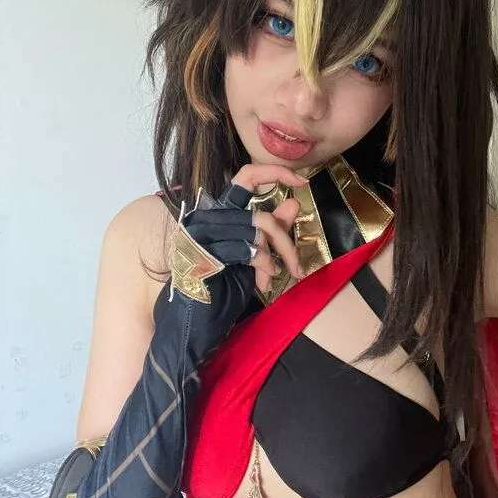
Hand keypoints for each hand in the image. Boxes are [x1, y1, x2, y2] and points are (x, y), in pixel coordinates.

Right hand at [155, 164, 307, 361]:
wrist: (195, 325)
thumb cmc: (220, 291)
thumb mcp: (253, 258)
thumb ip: (270, 231)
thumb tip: (291, 204)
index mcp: (216, 214)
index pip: (245, 178)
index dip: (274, 172)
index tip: (302, 180)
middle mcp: (205, 218)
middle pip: (259, 214)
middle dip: (285, 241)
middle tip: (296, 265)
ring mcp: (199, 235)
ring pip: (257, 230)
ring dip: (276, 256)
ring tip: (276, 276)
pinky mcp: (202, 254)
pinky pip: (246, 249)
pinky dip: (263, 264)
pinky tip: (264, 281)